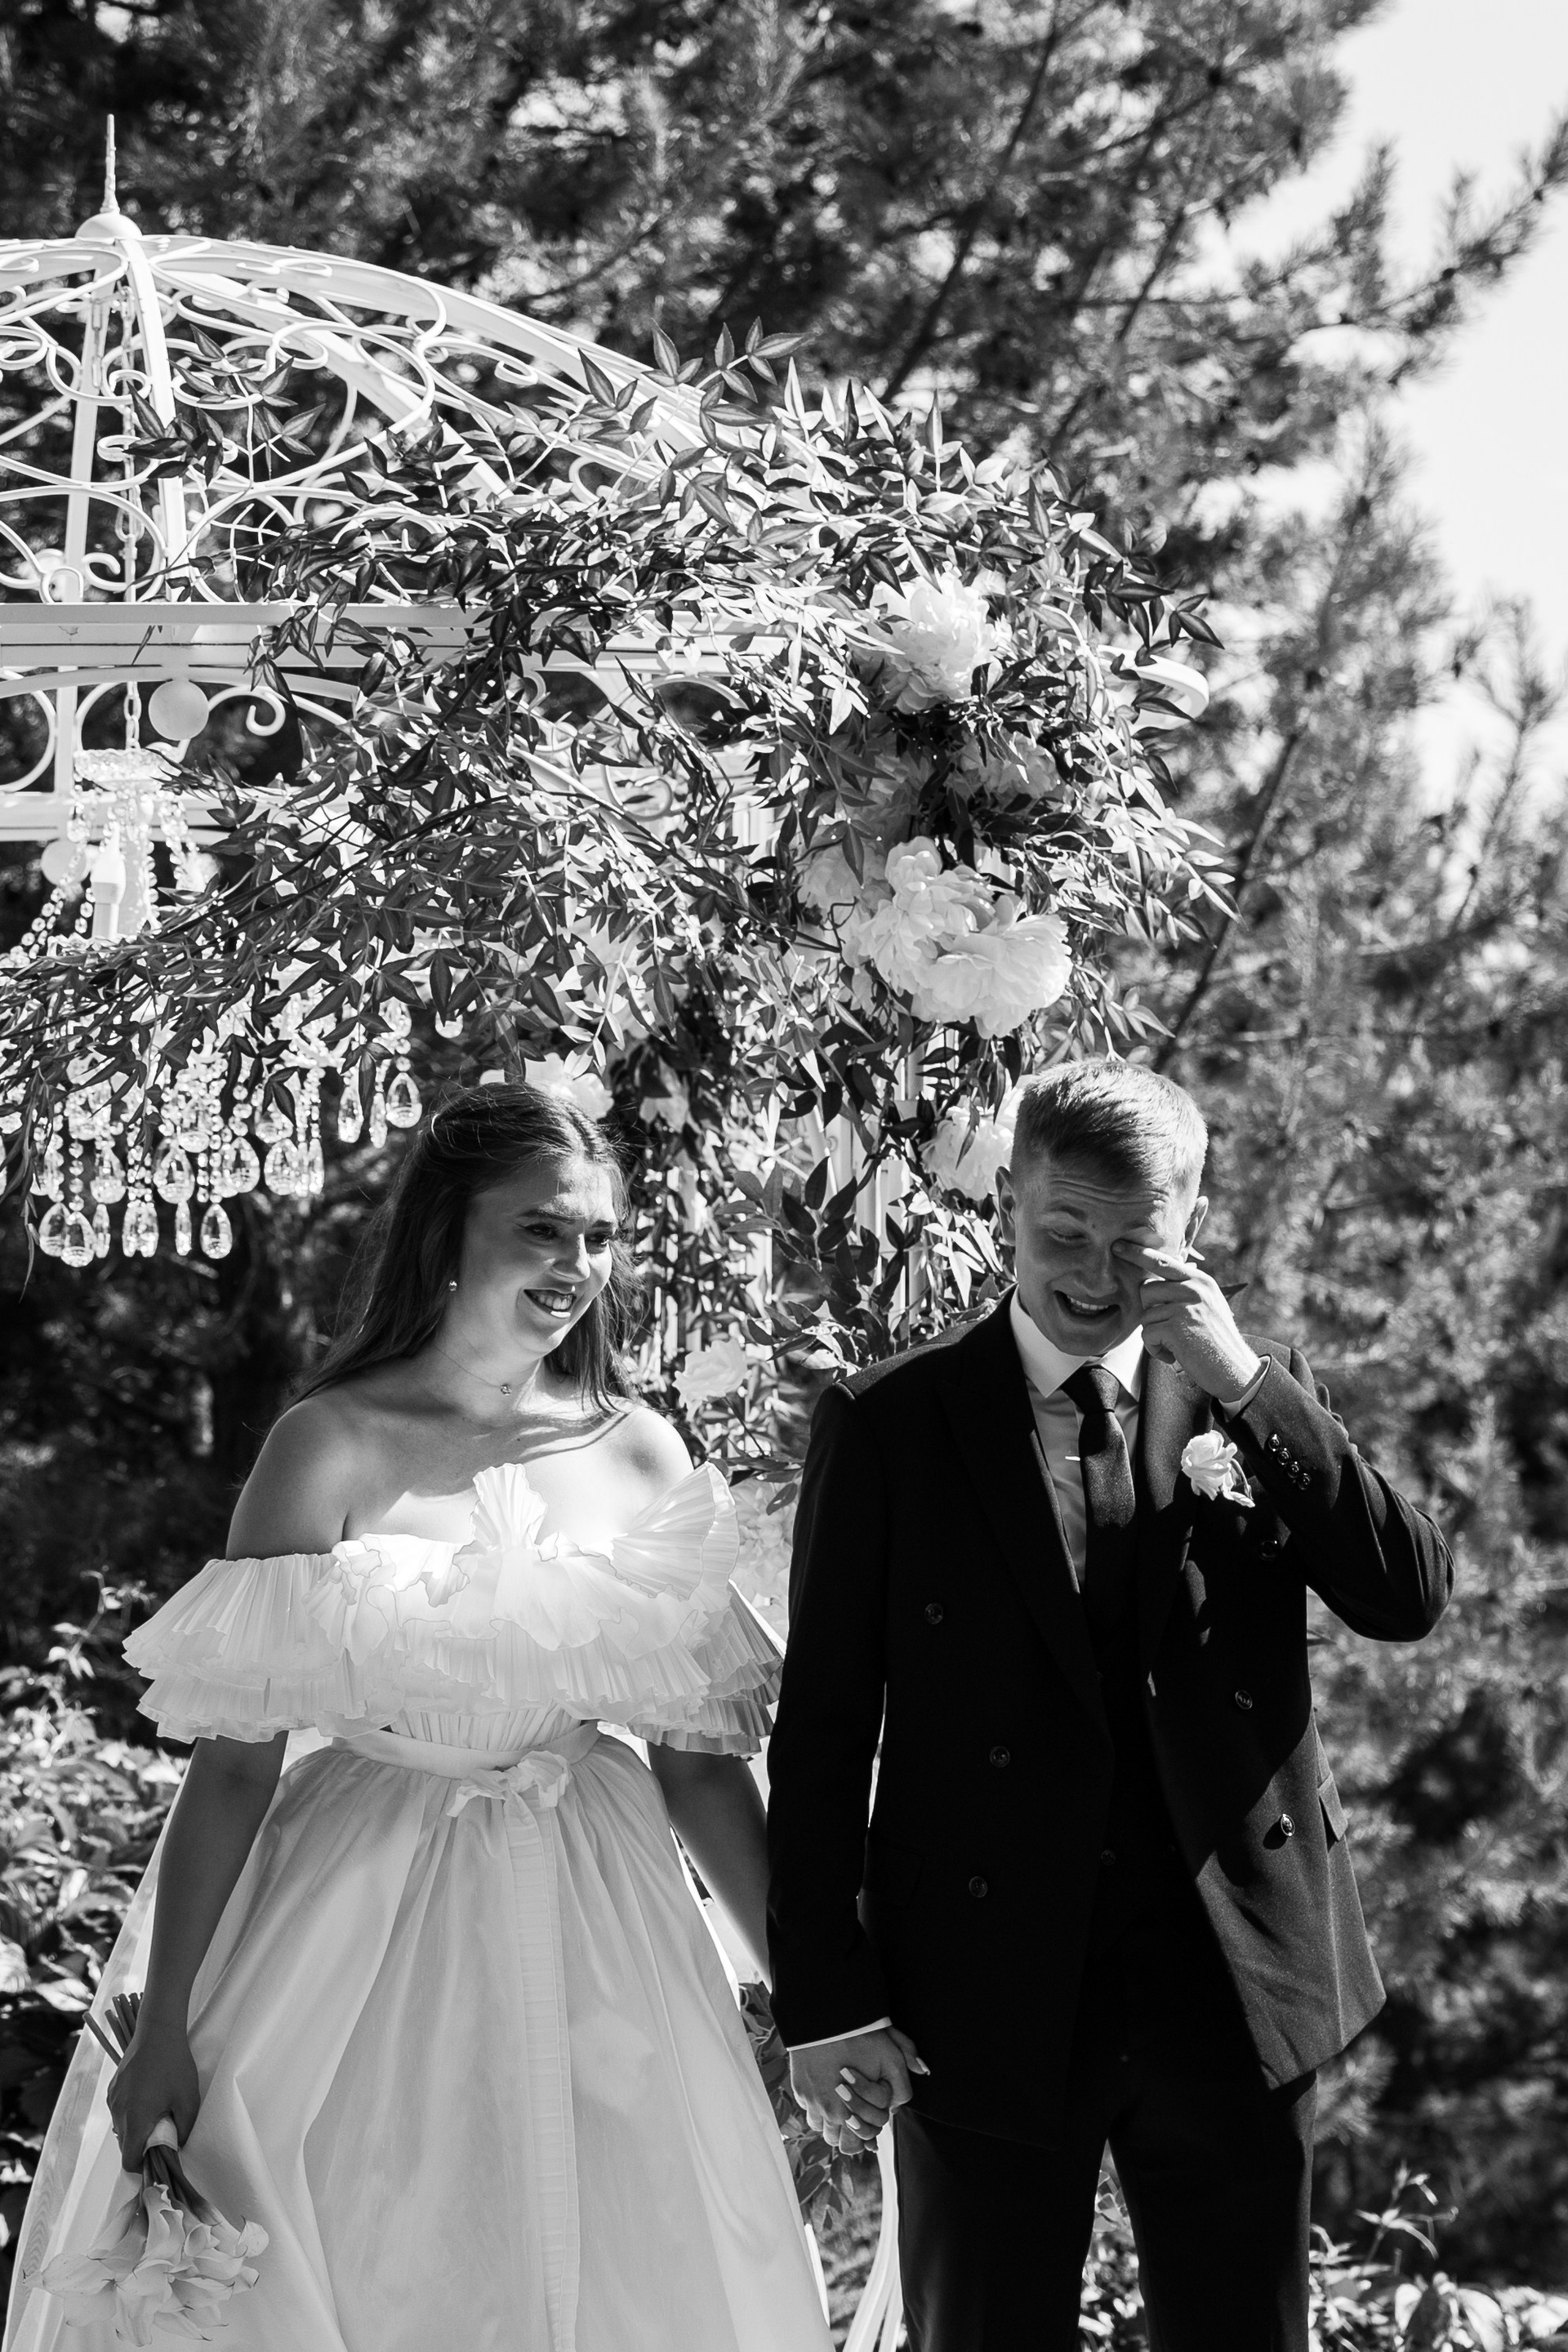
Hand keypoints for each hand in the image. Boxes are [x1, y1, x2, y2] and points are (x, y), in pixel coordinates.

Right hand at [105, 2014, 199, 2171]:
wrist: (157, 2030)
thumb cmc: (175, 2065)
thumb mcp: (188, 2100)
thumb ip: (183, 2130)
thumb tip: (176, 2146)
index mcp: (134, 2120)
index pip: (128, 2160)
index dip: (143, 2167)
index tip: (158, 2159)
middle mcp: (117, 2112)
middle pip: (125, 2144)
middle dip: (143, 2145)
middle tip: (164, 2131)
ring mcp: (113, 2099)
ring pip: (122, 2126)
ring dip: (138, 2127)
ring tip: (159, 2110)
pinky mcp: (113, 2087)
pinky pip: (120, 2110)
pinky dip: (132, 2112)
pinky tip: (150, 2095)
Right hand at [789, 2027, 927, 2148]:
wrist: (826, 2015)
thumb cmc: (859, 2038)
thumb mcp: (890, 2058)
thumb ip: (902, 2085)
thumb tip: (907, 2095)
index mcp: (846, 2114)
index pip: (852, 2146)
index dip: (863, 2137)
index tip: (867, 2122)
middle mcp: (824, 2112)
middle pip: (833, 2140)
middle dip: (844, 2131)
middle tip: (855, 2116)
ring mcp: (808, 2099)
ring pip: (818, 2125)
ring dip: (828, 2119)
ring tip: (840, 2103)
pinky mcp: (797, 2086)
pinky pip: (807, 2106)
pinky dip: (816, 2103)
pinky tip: (827, 2089)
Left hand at [1114, 1242, 1261, 1400]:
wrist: (1235, 1370)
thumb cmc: (1217, 1340)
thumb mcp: (1209, 1304)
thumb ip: (1188, 1287)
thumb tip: (1166, 1268)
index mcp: (1200, 1280)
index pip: (1163, 1261)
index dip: (1138, 1253)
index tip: (1118, 1246)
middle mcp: (1194, 1289)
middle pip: (1146, 1290)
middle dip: (1150, 1312)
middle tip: (1169, 1329)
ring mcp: (1186, 1307)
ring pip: (1145, 1315)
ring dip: (1154, 1335)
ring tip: (1175, 1345)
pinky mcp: (1176, 1327)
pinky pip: (1147, 1334)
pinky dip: (1155, 1350)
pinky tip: (1174, 1356)